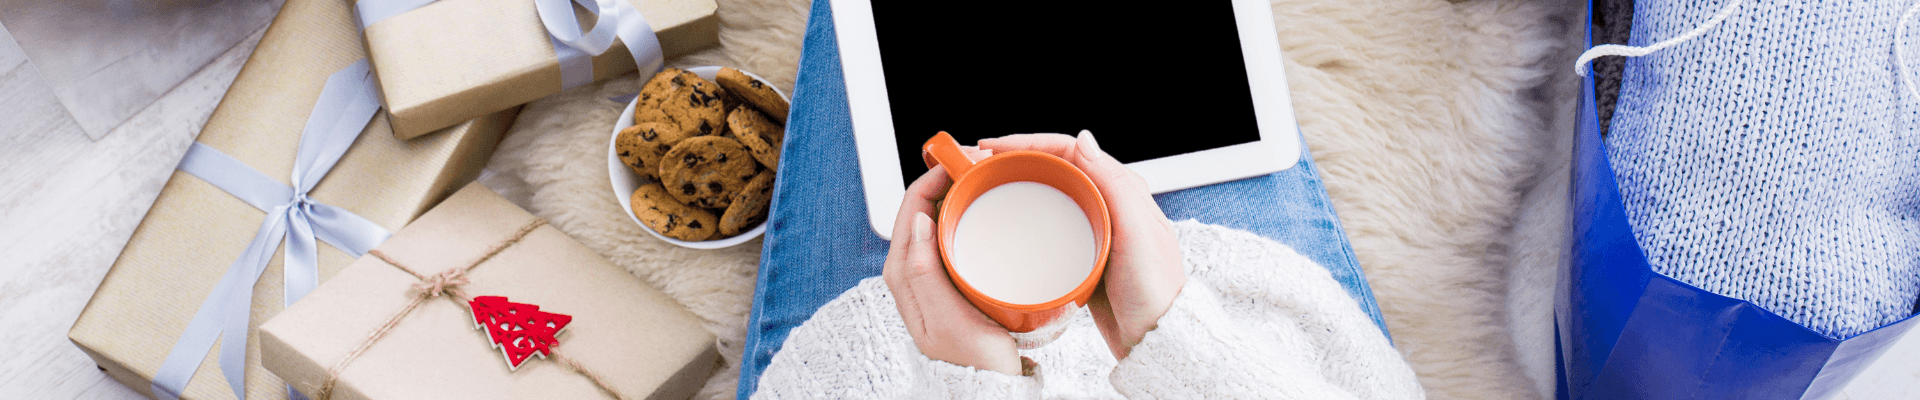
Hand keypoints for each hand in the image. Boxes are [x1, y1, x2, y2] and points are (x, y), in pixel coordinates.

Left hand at [884, 152, 1023, 374]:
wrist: (989, 386)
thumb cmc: (971, 359)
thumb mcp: (947, 319)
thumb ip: (926, 273)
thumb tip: (917, 219)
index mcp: (904, 273)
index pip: (911, 205)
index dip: (934, 175)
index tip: (964, 160)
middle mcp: (911, 268)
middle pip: (923, 205)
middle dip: (947, 176)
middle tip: (982, 162)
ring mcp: (930, 271)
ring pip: (938, 216)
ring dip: (958, 191)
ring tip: (986, 176)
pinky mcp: (949, 276)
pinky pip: (952, 232)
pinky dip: (966, 212)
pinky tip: (987, 208)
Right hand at [979, 131, 1184, 359]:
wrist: (1154, 337)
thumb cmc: (1154, 289)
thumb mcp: (1137, 234)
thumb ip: (1115, 186)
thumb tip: (1084, 141)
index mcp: (1123, 189)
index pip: (1069, 151)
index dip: (1028, 143)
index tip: (993, 149)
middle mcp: (1109, 201)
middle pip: (1056, 166)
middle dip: (1018, 159)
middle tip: (982, 165)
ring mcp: (1095, 225)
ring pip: (1051, 192)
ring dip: (1020, 183)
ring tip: (989, 186)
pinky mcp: (1083, 250)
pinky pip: (1051, 221)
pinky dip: (1027, 214)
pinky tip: (1010, 223)